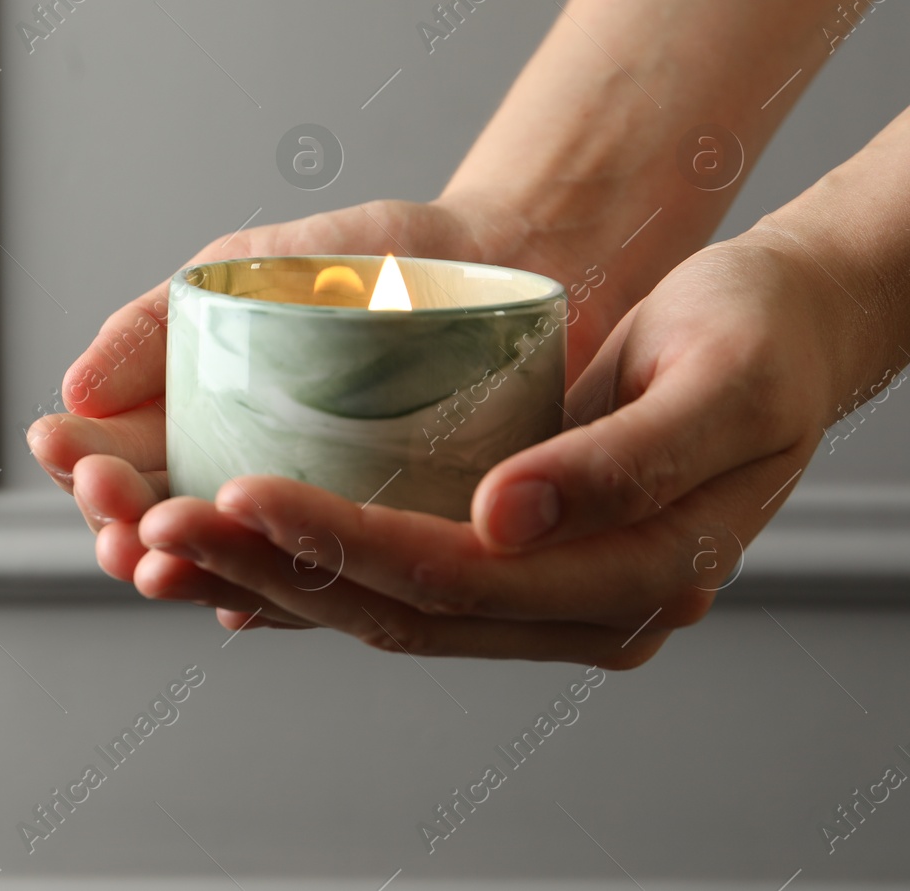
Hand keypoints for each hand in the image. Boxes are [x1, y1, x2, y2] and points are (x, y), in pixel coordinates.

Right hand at [28, 198, 610, 628]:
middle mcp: (238, 476)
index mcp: (190, 416)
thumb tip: (74, 391)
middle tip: (115, 518)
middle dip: (123, 526)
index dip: (79, 461)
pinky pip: (324, 585)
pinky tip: (241, 605)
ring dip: (188, 572)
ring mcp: (308, 515)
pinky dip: (279, 600)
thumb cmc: (371, 257)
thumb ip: (157, 322)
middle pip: (159, 523)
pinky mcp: (383, 542)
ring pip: (230, 566)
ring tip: (158, 567)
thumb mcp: (248, 269)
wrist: (504, 258)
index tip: (59, 447)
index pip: (113, 457)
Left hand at [133, 235, 834, 664]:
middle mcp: (576, 608)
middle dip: (265, 569)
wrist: (783, 332)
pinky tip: (227, 546)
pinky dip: (303, 567)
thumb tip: (500, 519)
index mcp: (636, 579)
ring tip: (159, 533)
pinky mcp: (504, 559)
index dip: (339, 542)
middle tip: (157, 524)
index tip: (240, 492)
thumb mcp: (720, 383)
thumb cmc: (758, 340)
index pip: (453, 579)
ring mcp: (537, 594)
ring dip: (261, 574)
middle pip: (392, 609)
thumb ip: (619, 465)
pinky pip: (388, 581)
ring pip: (376, 605)